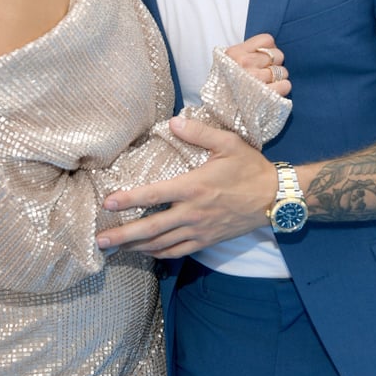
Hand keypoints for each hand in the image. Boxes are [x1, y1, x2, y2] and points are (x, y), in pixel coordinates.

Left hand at [97, 116, 276, 257]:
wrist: (275, 197)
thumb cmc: (250, 168)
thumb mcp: (228, 143)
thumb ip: (199, 133)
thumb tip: (173, 122)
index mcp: (193, 187)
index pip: (153, 196)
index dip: (128, 200)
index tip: (108, 204)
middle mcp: (193, 213)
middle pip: (151, 229)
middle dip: (123, 236)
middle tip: (100, 241)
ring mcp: (199, 230)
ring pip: (161, 244)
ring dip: (136, 248)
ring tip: (115, 249)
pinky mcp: (206, 241)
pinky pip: (177, 252)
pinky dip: (159, 254)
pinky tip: (146, 251)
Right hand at [225, 33, 290, 95]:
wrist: (218, 115)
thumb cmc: (225, 88)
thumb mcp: (227, 64)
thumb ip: (245, 53)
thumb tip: (270, 47)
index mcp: (234, 53)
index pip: (267, 40)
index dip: (267, 50)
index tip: (261, 59)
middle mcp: (244, 64)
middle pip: (277, 55)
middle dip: (273, 65)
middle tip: (263, 75)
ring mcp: (254, 80)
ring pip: (282, 71)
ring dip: (277, 79)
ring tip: (266, 85)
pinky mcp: (265, 95)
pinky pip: (285, 85)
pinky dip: (281, 89)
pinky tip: (271, 93)